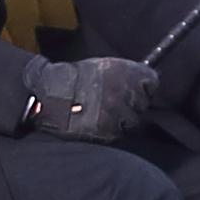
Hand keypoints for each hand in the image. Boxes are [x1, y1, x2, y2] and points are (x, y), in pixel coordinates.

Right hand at [23, 56, 156, 141]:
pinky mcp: (110, 131)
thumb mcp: (102, 66)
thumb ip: (125, 74)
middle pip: (143, 102)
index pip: (151, 81)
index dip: (141, 86)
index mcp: (127, 73)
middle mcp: (128, 92)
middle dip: (131, 103)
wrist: (48, 95)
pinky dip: (110, 129)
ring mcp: (120, 113)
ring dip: (121, 118)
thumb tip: (143, 84)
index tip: (133, 89)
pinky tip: (95, 121)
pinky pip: (119, 133)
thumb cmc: (72, 79)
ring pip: (132, 120)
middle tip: (110, 102)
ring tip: (101, 112)